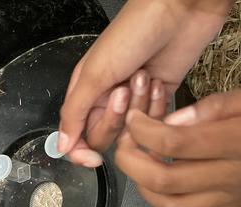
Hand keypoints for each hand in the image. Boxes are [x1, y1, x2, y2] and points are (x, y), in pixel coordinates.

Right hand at [58, 0, 231, 162]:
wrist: (179, 11)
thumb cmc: (133, 31)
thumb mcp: (95, 73)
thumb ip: (75, 113)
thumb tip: (61, 146)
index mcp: (85, 92)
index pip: (77, 137)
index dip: (82, 152)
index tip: (93, 159)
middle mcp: (107, 100)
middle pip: (106, 137)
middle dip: (116, 118)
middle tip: (124, 89)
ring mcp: (134, 101)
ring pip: (132, 132)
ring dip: (139, 107)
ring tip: (144, 76)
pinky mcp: (158, 99)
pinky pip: (156, 122)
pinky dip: (158, 106)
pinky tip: (157, 81)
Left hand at [116, 81, 240, 206]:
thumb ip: (225, 105)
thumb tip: (177, 117)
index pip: (174, 141)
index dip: (142, 129)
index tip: (135, 117)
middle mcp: (233, 176)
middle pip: (162, 178)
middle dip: (130, 159)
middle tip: (126, 140)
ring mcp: (232, 199)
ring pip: (168, 206)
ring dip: (142, 186)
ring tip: (140, 162)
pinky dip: (165, 204)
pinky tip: (164, 183)